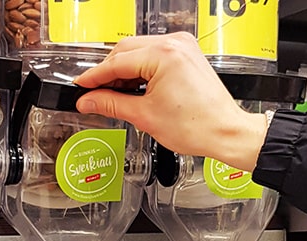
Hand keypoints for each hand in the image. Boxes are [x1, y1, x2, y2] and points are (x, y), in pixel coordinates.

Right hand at [73, 32, 267, 171]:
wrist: (225, 131)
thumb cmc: (197, 125)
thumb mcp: (144, 116)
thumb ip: (111, 104)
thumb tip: (89, 101)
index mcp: (164, 55)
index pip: (116, 62)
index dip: (94, 77)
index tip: (81, 87)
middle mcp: (174, 44)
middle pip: (125, 51)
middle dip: (107, 73)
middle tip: (93, 94)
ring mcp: (182, 46)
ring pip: (138, 51)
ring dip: (123, 71)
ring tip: (112, 95)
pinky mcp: (186, 54)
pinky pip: (153, 55)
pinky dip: (140, 70)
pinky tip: (132, 88)